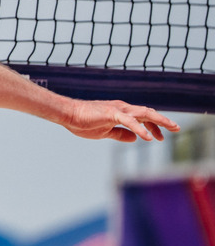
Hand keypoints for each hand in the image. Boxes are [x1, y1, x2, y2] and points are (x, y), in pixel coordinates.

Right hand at [65, 99, 179, 141]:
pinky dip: (140, 129)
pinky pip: (130, 121)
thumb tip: (135, 138)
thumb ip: (120, 134)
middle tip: (177, 128)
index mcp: (120, 112)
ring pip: (144, 113)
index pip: (143, 117)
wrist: (67, 114)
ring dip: (159, 121)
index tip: (160, 137)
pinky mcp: (112, 114)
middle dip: (163, 121)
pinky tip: (148, 137)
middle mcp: (122, 108)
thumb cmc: (82, 122)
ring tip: (172, 128)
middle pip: (148, 113)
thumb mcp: (105, 132)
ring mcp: (118, 109)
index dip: (154, 126)